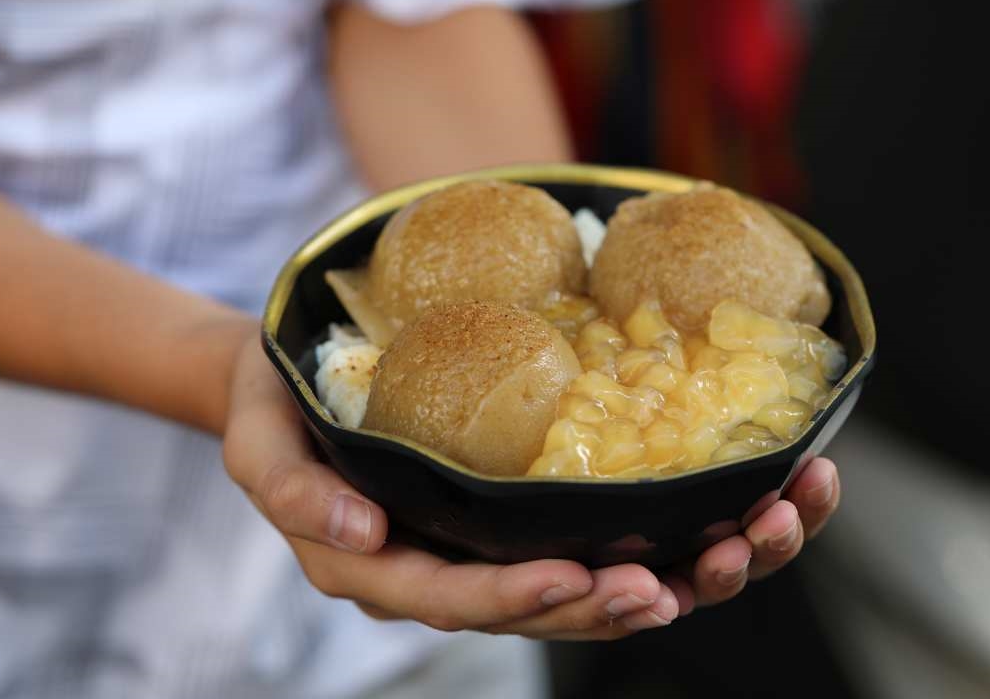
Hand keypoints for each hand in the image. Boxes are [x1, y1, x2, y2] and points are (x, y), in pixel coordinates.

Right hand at [222, 333, 839, 637]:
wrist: (297, 383)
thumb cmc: (275, 407)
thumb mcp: (260, 445)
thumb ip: (293, 492)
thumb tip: (361, 533)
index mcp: (383, 567)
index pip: (455, 599)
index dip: (516, 599)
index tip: (574, 578)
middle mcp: (445, 567)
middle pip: (535, 605)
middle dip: (604, 602)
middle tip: (670, 583)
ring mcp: (488, 542)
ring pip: (582, 582)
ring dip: (661, 575)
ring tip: (729, 551)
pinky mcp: (521, 507)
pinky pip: (595, 532)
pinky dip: (664, 531)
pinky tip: (729, 510)